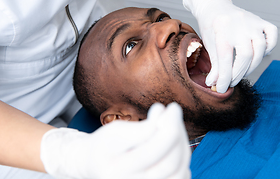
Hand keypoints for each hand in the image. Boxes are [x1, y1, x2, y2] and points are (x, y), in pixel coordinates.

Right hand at [41, 103, 190, 178]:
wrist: (96, 166)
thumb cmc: (105, 146)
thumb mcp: (114, 132)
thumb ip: (140, 128)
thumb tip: (163, 116)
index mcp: (116, 170)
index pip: (153, 149)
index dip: (169, 124)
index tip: (171, 107)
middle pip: (170, 162)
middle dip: (177, 132)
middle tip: (173, 112)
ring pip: (180, 171)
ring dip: (183, 144)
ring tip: (173, 126)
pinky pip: (182, 177)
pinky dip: (183, 158)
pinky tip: (174, 143)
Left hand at [183, 0, 277, 92]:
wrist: (215, 7)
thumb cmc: (211, 27)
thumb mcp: (209, 45)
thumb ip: (214, 65)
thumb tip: (215, 85)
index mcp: (222, 31)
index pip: (225, 59)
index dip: (225, 77)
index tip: (222, 88)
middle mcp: (239, 26)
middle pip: (245, 55)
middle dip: (238, 73)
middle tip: (232, 81)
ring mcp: (252, 22)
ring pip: (261, 48)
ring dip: (253, 65)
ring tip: (242, 71)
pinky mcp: (261, 21)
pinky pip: (272, 36)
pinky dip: (269, 48)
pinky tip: (258, 54)